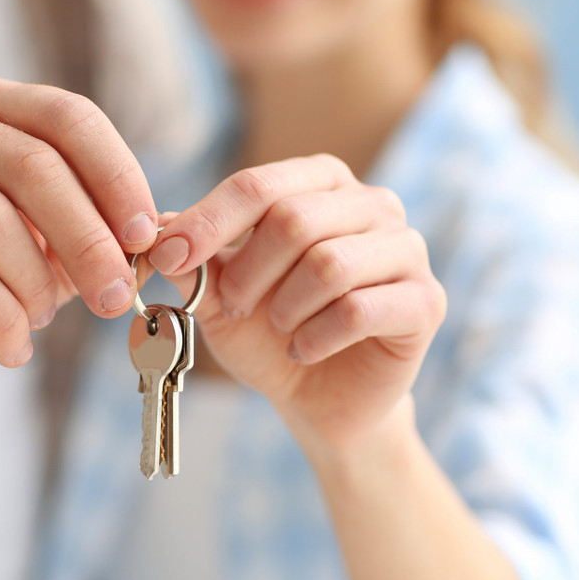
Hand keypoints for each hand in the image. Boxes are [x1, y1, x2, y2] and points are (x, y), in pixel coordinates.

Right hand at [0, 77, 157, 379]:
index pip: (68, 117)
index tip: (148, 237)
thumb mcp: (36, 237)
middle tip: (116, 296)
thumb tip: (165, 240)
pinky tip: (13, 348)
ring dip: (36, 281)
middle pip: (34, 166)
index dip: (117, 177)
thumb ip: (92, 229)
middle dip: (89, 238)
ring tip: (45, 320)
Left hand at [149, 154, 445, 449]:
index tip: (167, 258)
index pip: (258, 185)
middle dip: (248, 273)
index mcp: (321, 182)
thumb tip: (152, 231)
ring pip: (329, 264)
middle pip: (294, 220)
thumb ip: (193, 258)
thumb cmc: (270, 333)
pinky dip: (316, 337)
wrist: (320, 397)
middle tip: (234, 306)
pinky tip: (305, 350)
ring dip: (284, 308)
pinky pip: (359, 310)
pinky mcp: (426, 301)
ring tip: (278, 327)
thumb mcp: (220, 292)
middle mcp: (372, 202)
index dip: (206, 222)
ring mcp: (407, 249)